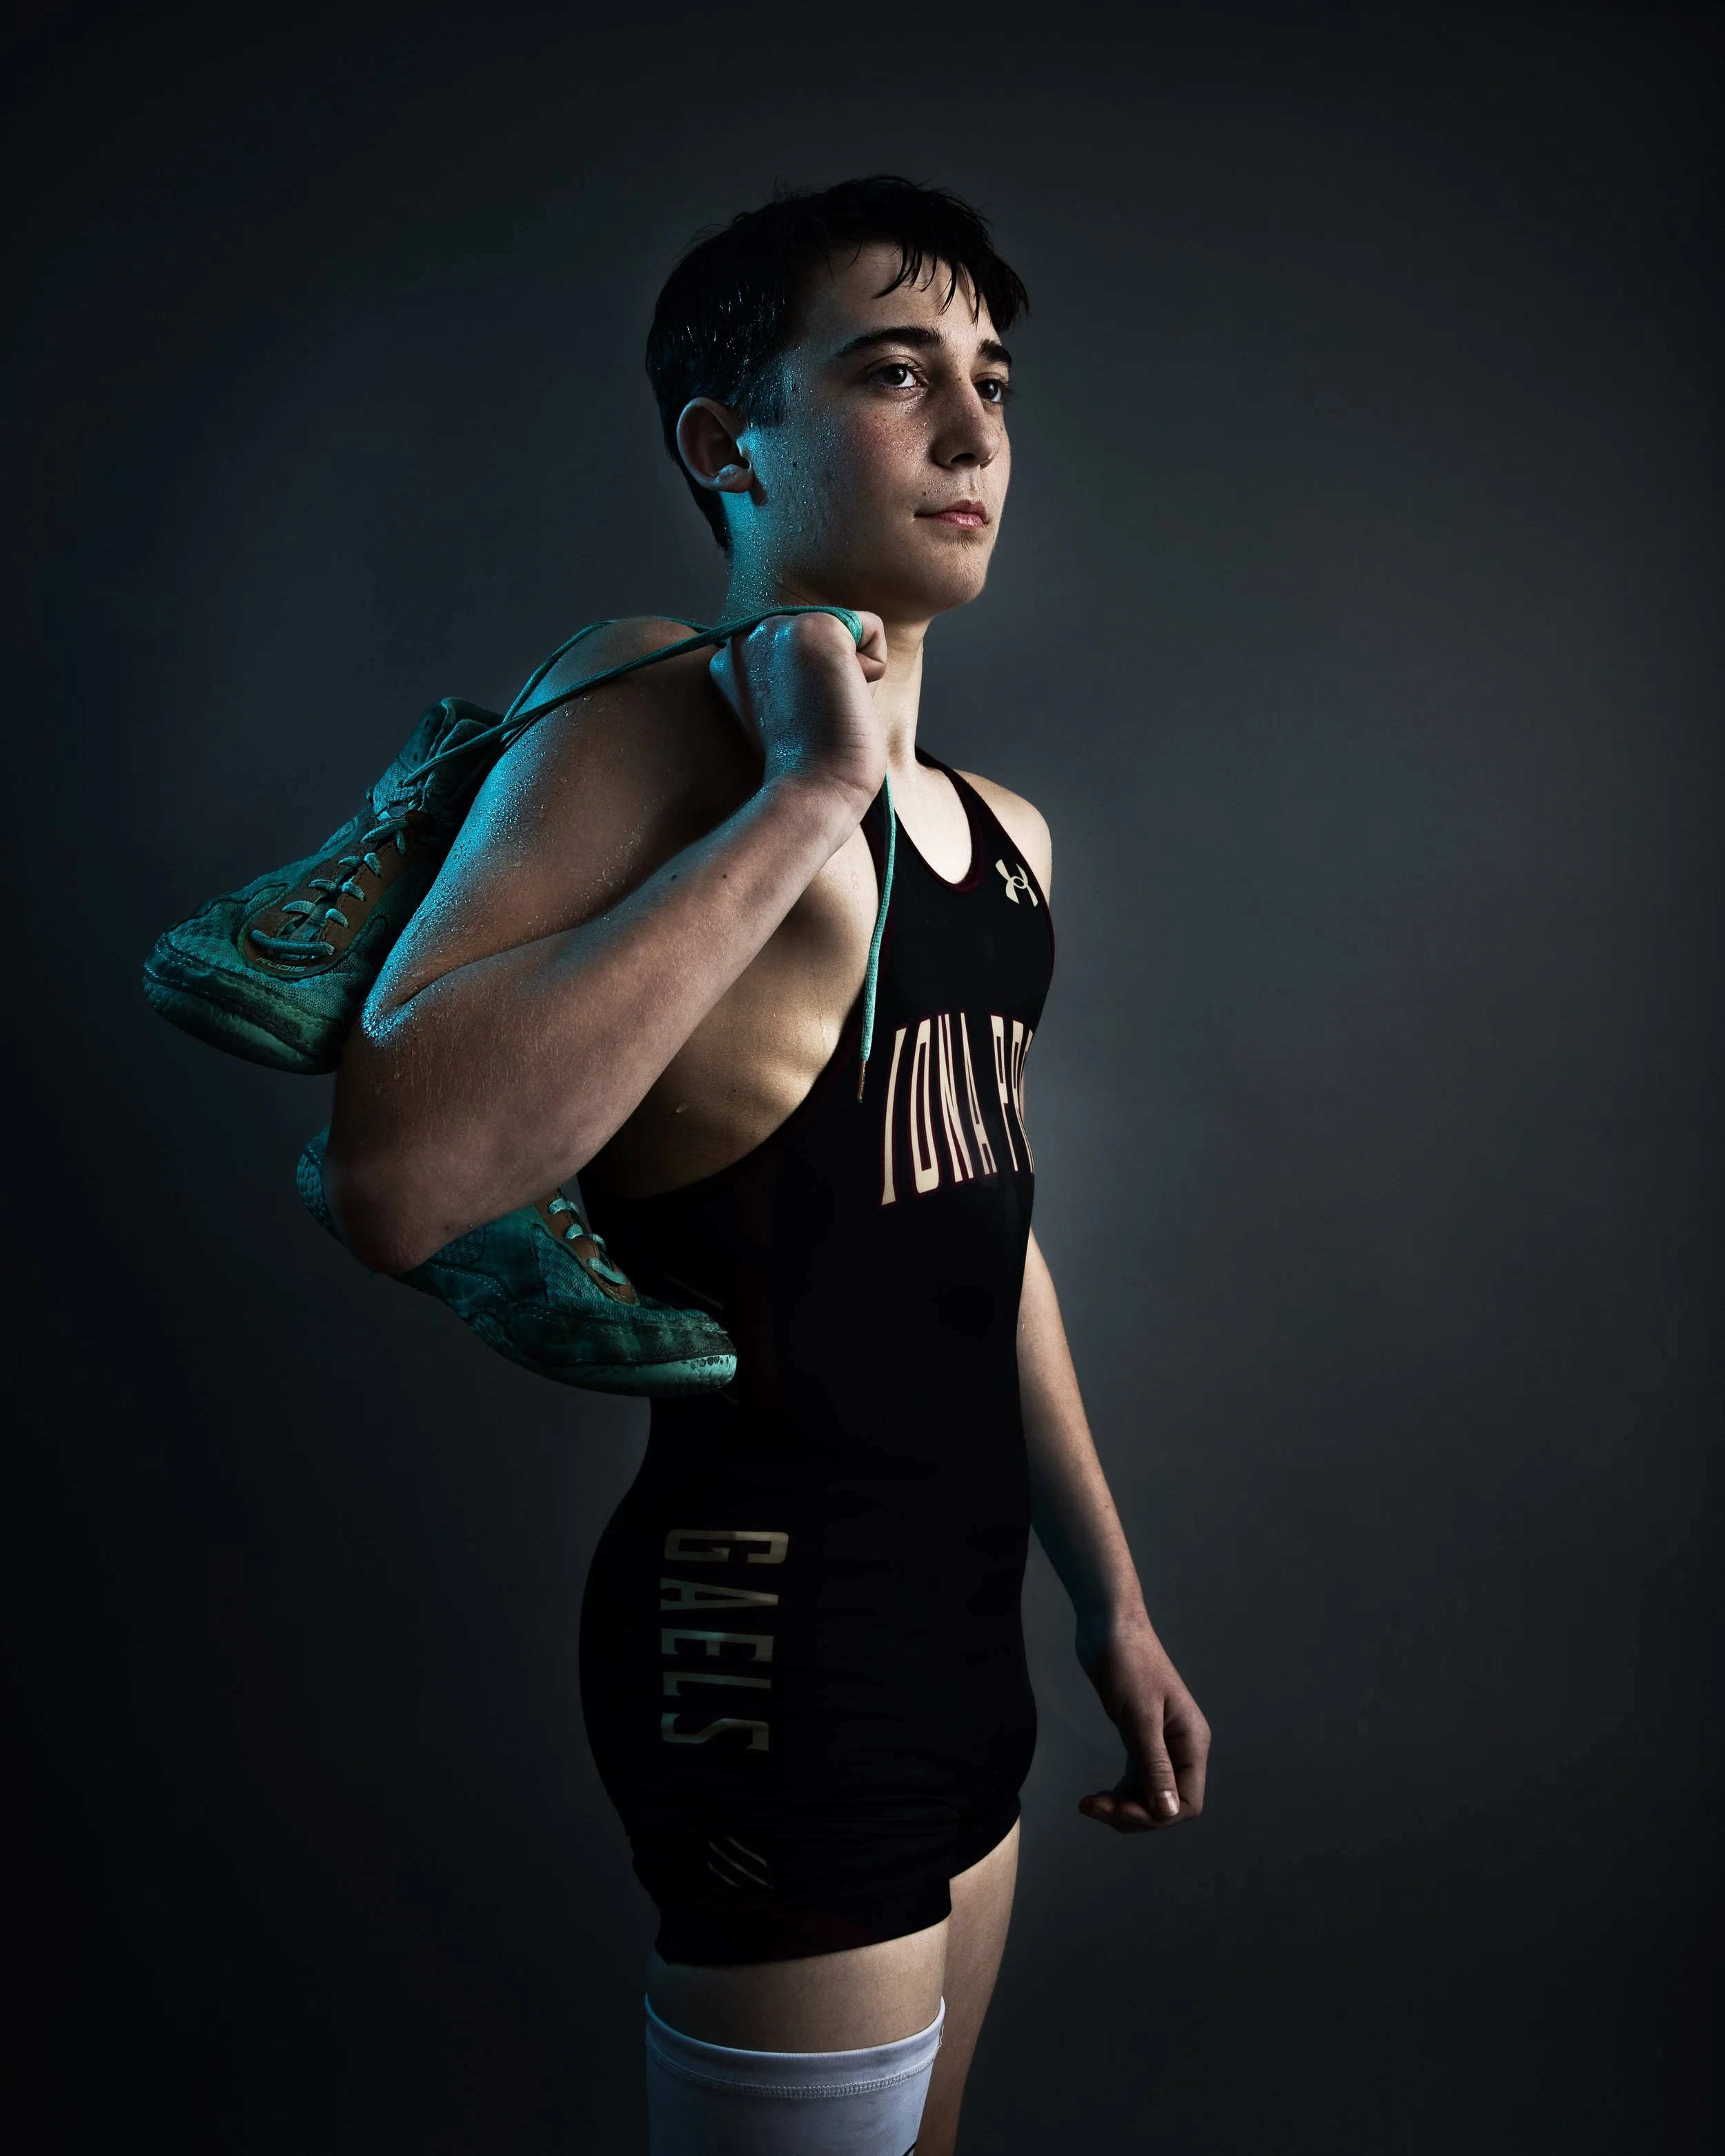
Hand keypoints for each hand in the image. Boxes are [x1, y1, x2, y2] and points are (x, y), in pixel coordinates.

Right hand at [709, 608, 888, 807]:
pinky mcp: (816, 626)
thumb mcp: (783, 710)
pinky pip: (871, 627)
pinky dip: (874, 667)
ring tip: (828, 708)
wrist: (814, 790)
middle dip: (830, 674)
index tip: (799, 723)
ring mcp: (777, 628)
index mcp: (731, 663)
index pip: (794, 648)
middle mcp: (746, 636)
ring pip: (845, 629)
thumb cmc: (806, 766)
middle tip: (815, 717)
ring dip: (850, 671)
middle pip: (820, 635)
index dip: (811, 687)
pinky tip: (848, 695)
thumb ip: (789, 673)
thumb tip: (832, 652)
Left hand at [1076, 1620, 1210, 1833]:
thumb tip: (1170, 1812)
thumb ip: (1155, 1766)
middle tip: (1094, 1806)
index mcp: (1192, 1741)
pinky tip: (1097, 1795)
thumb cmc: (1128, 1663)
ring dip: (1123, 1806)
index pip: (1188, 1802)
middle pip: (1167, 1803)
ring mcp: (1161, 1743)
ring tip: (1090, 1803)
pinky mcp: (1140, 1737)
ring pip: (1149, 1794)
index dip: (1157, 1816)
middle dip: (1134, 1813)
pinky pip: (1136, 1778)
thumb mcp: (1141, 1717)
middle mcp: (1181, 1746)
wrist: (1108, 1626)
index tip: (1120, 1809)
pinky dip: (1119, 1791)